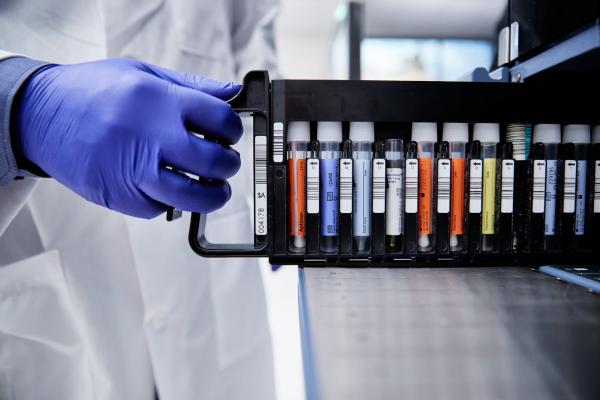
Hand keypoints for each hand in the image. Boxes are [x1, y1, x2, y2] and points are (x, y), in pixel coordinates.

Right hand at [14, 58, 241, 217]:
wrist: (38, 115)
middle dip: (229, 165)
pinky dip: (170, 202)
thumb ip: (190, 85)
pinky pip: (159, 209)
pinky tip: (167, 187)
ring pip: (192, 196)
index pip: (220, 119)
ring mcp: (133, 170)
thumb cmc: (91, 92)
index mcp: (159, 100)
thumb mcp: (142, 73)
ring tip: (213, 188)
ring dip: (212, 196)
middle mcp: (149, 136)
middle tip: (225, 163)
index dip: (233, 129)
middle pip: (213, 162)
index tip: (230, 134)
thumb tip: (231, 92)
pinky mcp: (118, 195)